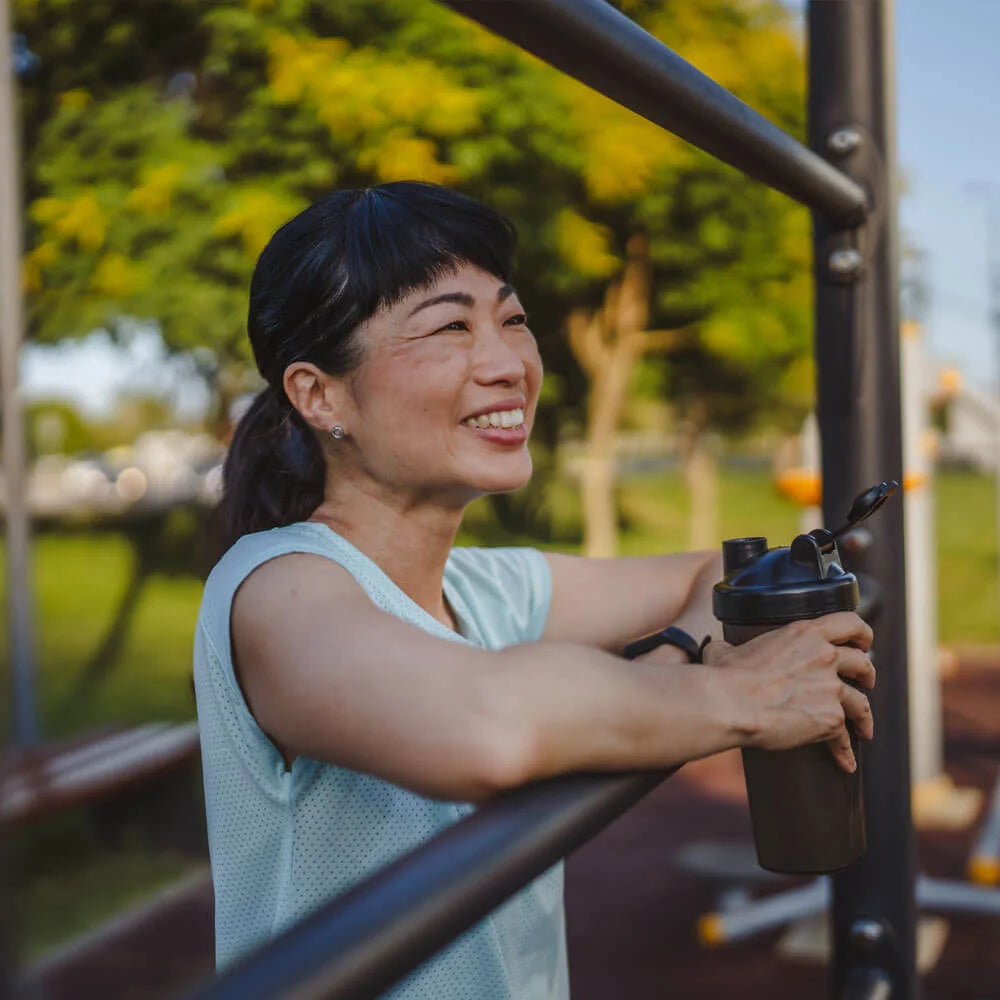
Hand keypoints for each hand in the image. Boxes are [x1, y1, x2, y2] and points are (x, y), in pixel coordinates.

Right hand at [704, 612, 874, 772]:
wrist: (730, 704)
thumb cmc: (724, 676)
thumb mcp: (726, 650)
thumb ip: (732, 647)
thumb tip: (720, 650)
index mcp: (804, 633)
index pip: (850, 623)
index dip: (862, 634)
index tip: (863, 644)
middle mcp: (824, 656)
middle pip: (863, 663)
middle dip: (867, 675)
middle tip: (864, 683)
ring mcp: (831, 687)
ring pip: (862, 703)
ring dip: (864, 717)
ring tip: (863, 729)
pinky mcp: (831, 718)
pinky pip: (844, 737)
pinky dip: (845, 751)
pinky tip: (845, 763)